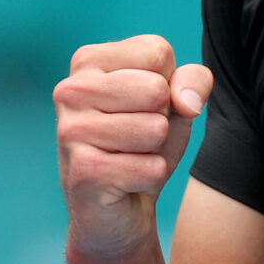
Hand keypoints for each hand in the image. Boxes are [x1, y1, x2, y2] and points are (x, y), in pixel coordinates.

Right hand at [54, 35, 213, 259]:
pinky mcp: (83, 172)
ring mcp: (71, 131)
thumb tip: (187, 102)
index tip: (143, 106)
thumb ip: (193, 81)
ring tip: (130, 158)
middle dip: (162, 119)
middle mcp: (70, 90)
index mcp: (88, 62)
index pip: (158, 53)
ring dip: (155, 151)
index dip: (168, 85)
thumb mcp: (176, 103)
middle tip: (137, 138)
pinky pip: (152, 169)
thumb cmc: (144, 145)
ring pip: (156, 129)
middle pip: (157, 89)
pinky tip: (125, 182)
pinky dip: (150, 179)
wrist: (118, 210)